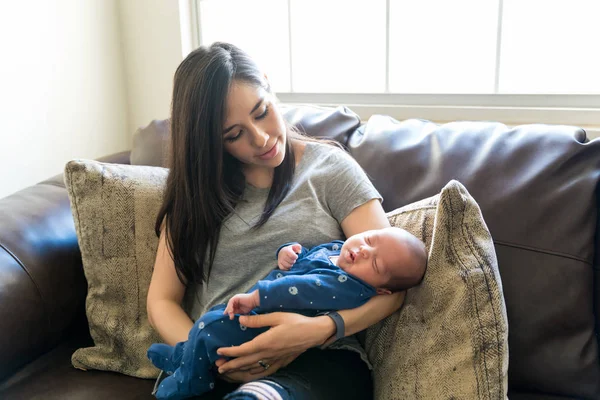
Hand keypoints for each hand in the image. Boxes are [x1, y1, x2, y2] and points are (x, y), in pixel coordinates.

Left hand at [215, 312, 334, 374]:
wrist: (314, 332)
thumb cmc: (296, 321)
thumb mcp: (276, 316)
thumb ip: (257, 320)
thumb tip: (240, 320)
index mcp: (265, 342)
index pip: (243, 350)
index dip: (229, 352)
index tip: (218, 351)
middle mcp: (268, 354)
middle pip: (245, 363)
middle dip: (230, 366)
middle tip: (218, 366)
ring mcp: (275, 360)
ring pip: (253, 370)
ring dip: (239, 372)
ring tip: (228, 372)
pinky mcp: (281, 363)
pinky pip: (264, 372)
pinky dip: (253, 375)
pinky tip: (248, 374)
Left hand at [224, 291, 258, 318]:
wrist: (254, 301)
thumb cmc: (250, 306)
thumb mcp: (242, 311)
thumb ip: (236, 313)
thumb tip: (231, 317)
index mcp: (236, 304)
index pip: (231, 309)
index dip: (230, 313)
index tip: (230, 317)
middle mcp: (235, 301)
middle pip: (229, 307)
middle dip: (229, 312)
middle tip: (231, 317)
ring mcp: (235, 298)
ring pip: (229, 305)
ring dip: (230, 311)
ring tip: (231, 315)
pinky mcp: (235, 297)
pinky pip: (230, 302)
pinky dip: (230, 307)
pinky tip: (232, 311)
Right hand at [278, 244, 301, 269]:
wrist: (282, 252)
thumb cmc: (291, 250)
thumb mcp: (295, 246)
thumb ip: (298, 247)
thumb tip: (299, 252)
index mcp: (287, 250)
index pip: (293, 256)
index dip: (296, 257)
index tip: (295, 256)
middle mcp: (282, 255)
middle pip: (291, 262)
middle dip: (294, 261)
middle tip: (293, 259)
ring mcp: (280, 260)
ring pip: (288, 266)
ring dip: (291, 265)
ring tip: (291, 262)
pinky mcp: (279, 264)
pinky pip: (284, 268)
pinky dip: (287, 268)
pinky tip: (288, 265)